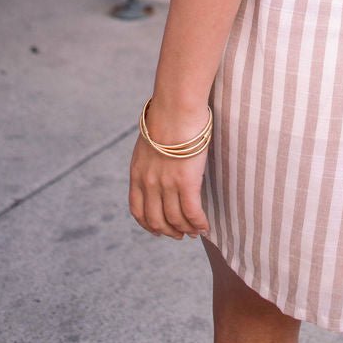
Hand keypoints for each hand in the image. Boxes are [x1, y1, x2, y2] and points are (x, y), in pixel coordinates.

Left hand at [128, 109, 210, 240]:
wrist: (175, 107)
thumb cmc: (168, 115)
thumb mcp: (150, 138)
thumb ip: (152, 154)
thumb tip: (161, 155)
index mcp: (137, 173)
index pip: (138, 210)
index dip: (148, 224)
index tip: (157, 230)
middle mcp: (149, 183)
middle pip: (156, 220)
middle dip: (168, 231)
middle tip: (179, 235)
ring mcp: (167, 185)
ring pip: (175, 219)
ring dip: (186, 230)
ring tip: (195, 231)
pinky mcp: (186, 182)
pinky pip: (192, 213)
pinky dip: (198, 223)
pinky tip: (205, 226)